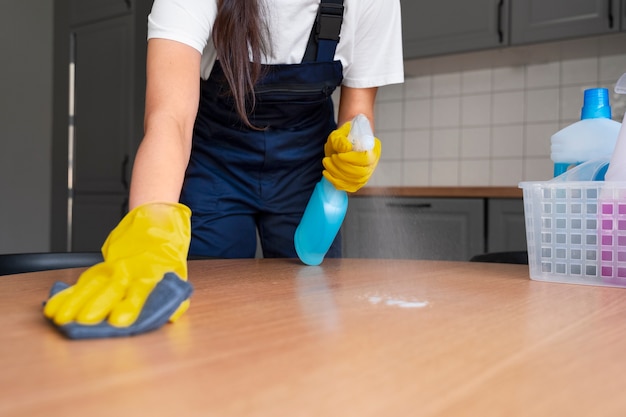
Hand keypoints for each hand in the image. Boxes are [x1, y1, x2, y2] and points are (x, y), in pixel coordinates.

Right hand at [43, 202, 191, 327]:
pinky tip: (53, 308)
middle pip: (110, 289)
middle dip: (97, 304)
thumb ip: (176, 298)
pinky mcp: (97, 269)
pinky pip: (80, 283)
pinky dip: (66, 296)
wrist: (153, 224)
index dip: (130, 305)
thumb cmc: (166, 255)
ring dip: (74, 302)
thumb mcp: (178, 275)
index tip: (119, 320)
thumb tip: (173, 315)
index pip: (140, 291)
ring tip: (60, 318)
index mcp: (150, 274)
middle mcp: (127, 272)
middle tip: (85, 319)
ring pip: (90, 285)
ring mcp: (110, 269)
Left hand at [322, 121, 381, 192]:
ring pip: (355, 181)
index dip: (352, 159)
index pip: (366, 158)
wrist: (340, 147)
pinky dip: (336, 181)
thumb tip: (346, 147)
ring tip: (326, 162)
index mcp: (373, 149)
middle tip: (330, 158)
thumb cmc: (342, 139)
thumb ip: (340, 140)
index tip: (339, 155)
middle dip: (342, 166)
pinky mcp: (358, 183)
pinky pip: (349, 187)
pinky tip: (327, 172)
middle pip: (361, 172)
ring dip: (337, 173)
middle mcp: (372, 163)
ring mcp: (366, 175)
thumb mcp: (339, 134)